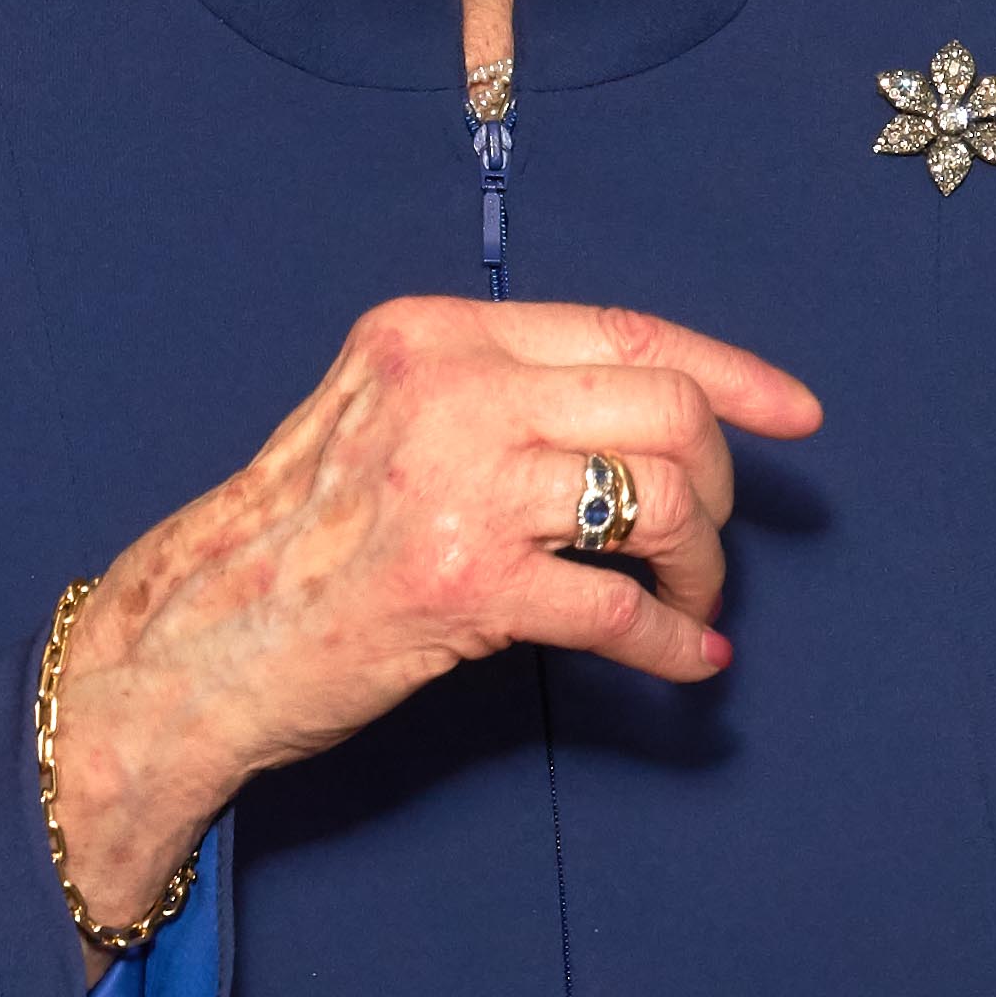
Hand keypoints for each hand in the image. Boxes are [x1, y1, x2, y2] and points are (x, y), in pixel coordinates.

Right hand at [42, 298, 821, 928]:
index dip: (729, 373)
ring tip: (690, 602)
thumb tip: (637, 419)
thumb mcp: (377, 416)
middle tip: (703, 543)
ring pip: (658, 498)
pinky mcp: (464, 583)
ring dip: (701, 564)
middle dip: (715, 485)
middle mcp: (449, 388)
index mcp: (432, 333)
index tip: (795, 413)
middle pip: (663, 410)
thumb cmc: (296, 543)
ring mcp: (457, 482)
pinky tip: (686, 664)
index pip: (623, 332)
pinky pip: (619, 608)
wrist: (200, 642)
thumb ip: (487, 393)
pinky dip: (672, 644)